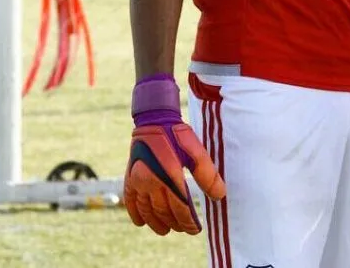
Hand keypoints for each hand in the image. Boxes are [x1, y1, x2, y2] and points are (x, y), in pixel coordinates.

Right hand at [123, 74, 225, 234]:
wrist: (154, 119)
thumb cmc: (179, 135)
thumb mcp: (198, 152)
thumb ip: (208, 175)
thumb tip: (220, 195)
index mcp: (170, 175)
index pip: (180, 207)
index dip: (188, 221)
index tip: (196, 229)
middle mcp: (151, 181)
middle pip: (163, 211)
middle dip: (175, 223)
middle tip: (184, 230)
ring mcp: (138, 180)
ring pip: (147, 210)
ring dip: (156, 223)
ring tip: (165, 231)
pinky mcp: (130, 177)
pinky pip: (130, 201)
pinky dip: (135, 213)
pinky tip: (141, 222)